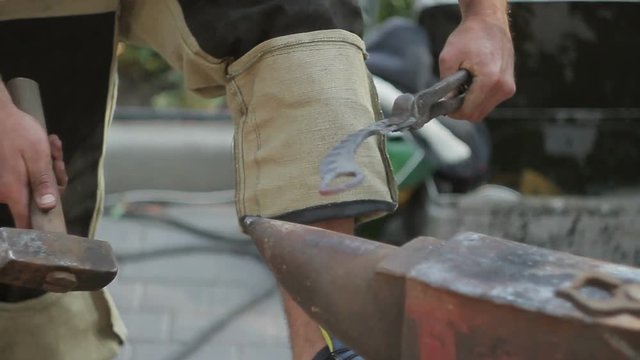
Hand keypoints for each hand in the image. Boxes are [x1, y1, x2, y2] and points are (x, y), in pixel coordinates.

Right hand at [0, 84, 65, 227]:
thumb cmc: (17, 132)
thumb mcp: (37, 156)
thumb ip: (43, 182)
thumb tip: (48, 207)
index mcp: (13, 192)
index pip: (25, 223)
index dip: (41, 226)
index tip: (54, 219)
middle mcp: (5, 192)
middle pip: (38, 198)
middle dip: (53, 178)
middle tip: (56, 156)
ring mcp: (5, 184)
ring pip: (35, 183)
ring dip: (48, 165)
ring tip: (51, 143)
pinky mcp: (6, 175)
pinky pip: (28, 174)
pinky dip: (39, 160)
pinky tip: (47, 142)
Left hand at [439, 1, 515, 120]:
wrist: (489, 22)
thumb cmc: (469, 36)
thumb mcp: (448, 58)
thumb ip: (446, 85)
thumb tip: (447, 103)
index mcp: (490, 80)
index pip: (469, 111)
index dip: (454, 113)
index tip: (445, 106)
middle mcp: (503, 86)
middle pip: (477, 114)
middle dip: (462, 109)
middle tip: (451, 97)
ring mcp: (508, 87)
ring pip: (484, 110)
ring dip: (471, 103)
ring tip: (463, 86)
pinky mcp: (509, 86)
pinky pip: (490, 101)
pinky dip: (479, 98)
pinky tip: (472, 84)